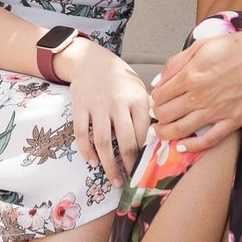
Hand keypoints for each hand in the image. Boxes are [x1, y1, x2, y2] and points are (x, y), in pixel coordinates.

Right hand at [59, 39, 150, 185]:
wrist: (91, 60)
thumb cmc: (119, 78)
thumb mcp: (139, 88)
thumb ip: (148, 110)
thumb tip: (160, 134)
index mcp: (137, 99)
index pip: (144, 133)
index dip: (145, 153)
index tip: (147, 167)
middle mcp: (119, 103)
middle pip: (126, 141)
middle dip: (130, 165)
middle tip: (132, 180)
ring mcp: (98, 106)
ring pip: (104, 142)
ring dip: (109, 165)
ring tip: (115, 180)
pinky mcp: (80, 108)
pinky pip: (82, 135)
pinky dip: (87, 152)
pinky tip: (93, 163)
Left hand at [151, 21, 241, 151]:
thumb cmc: (234, 46)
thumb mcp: (201, 45)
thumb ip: (176, 62)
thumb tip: (158, 82)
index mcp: (190, 75)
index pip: (160, 96)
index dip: (154, 99)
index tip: (156, 99)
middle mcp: (200, 96)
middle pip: (166, 115)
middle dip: (157, 116)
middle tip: (157, 115)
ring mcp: (217, 111)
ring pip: (181, 130)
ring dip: (165, 133)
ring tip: (160, 132)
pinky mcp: (233, 120)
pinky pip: (209, 140)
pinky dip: (192, 146)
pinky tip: (183, 145)